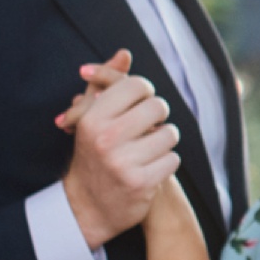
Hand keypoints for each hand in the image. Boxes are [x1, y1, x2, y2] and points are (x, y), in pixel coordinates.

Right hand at [53, 49, 180, 244]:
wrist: (86, 206)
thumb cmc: (93, 154)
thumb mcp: (92, 116)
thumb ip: (107, 83)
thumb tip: (125, 54)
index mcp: (93, 118)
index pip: (138, 86)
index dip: (145, 93)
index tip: (140, 104)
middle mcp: (106, 138)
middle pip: (159, 106)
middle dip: (158, 116)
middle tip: (148, 126)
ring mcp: (124, 162)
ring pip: (170, 134)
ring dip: (164, 141)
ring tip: (149, 149)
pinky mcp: (141, 183)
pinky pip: (173, 159)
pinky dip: (166, 162)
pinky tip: (151, 167)